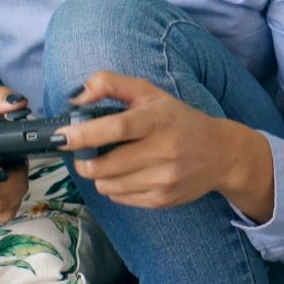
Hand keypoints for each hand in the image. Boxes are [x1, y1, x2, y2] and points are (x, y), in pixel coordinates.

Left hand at [57, 71, 275, 215]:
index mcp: (158, 120)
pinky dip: (115, 187)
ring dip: (99, 175)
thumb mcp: (149, 93)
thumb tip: (75, 98)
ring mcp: (164, 179)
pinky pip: (120, 198)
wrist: (221, 154)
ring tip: (110, 162)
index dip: (84, 134)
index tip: (63, 137)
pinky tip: (128, 174)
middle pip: (104, 165)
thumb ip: (110, 84)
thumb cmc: (178, 119)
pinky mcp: (163, 200)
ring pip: (108, 185)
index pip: (117, 128)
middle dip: (84, 160)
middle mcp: (164, 151)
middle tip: (84, 152)